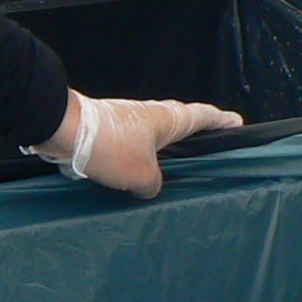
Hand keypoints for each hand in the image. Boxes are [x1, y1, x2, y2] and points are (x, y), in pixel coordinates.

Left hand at [36, 91, 240, 197]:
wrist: (63, 129)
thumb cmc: (111, 148)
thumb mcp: (142, 176)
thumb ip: (153, 185)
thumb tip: (147, 186)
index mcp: (167, 120)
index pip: (202, 117)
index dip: (221, 121)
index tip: (237, 123)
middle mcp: (150, 115)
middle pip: (180, 122)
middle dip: (195, 133)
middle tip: (208, 144)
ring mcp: (128, 120)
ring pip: (155, 135)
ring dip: (165, 148)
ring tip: (174, 165)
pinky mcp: (109, 130)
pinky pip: (135, 144)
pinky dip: (142, 156)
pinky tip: (139, 172)